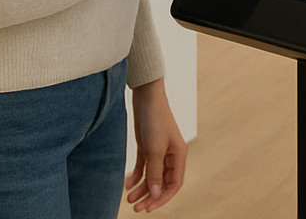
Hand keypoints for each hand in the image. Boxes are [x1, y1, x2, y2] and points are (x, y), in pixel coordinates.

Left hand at [127, 79, 185, 211]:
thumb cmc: (155, 120)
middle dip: (150, 196)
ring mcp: (158, 151)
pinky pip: (143, 167)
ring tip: (129, 199)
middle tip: (136, 208)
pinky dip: (136, 176)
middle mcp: (170, 156)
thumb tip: (156, 194)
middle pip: (162, 183)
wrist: (146, 97)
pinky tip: (128, 184)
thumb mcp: (154, 149)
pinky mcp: (147, 147)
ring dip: (141, 189)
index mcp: (178, 156)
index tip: (149, 208)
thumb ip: (155, 173)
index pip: (174, 184)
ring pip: (151, 177)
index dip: (163, 198)